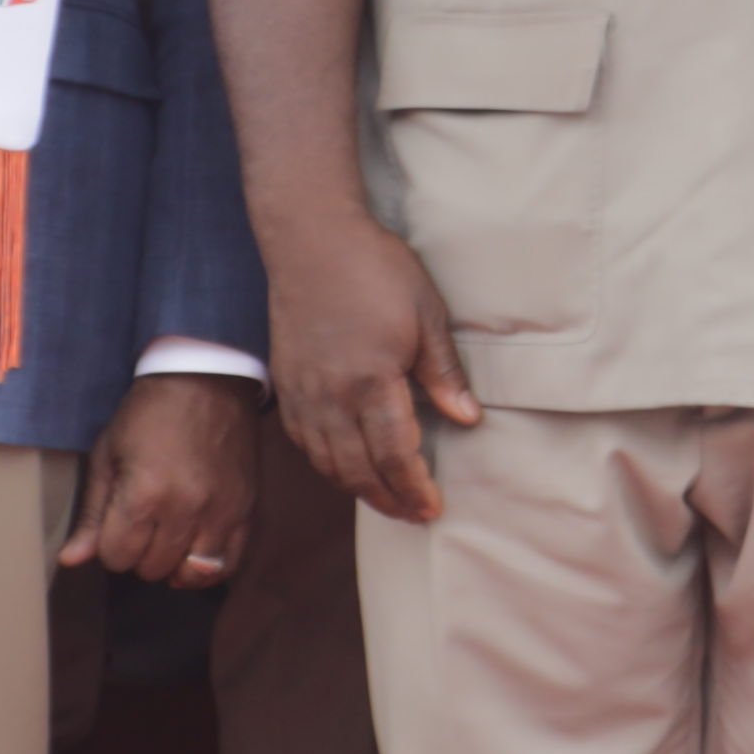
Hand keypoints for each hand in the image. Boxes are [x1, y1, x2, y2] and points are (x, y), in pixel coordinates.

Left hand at [59, 370, 262, 586]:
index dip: (109, 544)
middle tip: (141, 523)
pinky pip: (227, 565)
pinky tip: (192, 554)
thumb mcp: (108, 455)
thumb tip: (70, 561)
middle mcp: (184, 510)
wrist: (206, 381)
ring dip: (170, 562)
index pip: (116, 556)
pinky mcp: (246, 512)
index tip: (116, 521)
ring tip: (166, 536)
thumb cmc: (148, 414)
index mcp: (144, 494)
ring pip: (187, 574)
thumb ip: (92, 513)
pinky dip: (206, 570)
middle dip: (138, 552)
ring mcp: (220, 513)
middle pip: (150, 568)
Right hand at [263, 208, 477, 524]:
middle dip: (389, 500)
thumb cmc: (374, 268)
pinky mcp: (286, 384)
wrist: (311, 238)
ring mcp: (304, 393)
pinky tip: (345, 467)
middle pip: (359, 471)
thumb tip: (467, 419)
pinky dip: (327, 465)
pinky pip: (304, 443)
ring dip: (358, 489)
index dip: (415, 489)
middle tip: (414, 515)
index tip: (433, 508)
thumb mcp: (426, 314)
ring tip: (385, 499)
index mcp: (371, 382)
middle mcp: (332, 397)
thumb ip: (444, 373)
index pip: (396, 455)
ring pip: (328, 463)